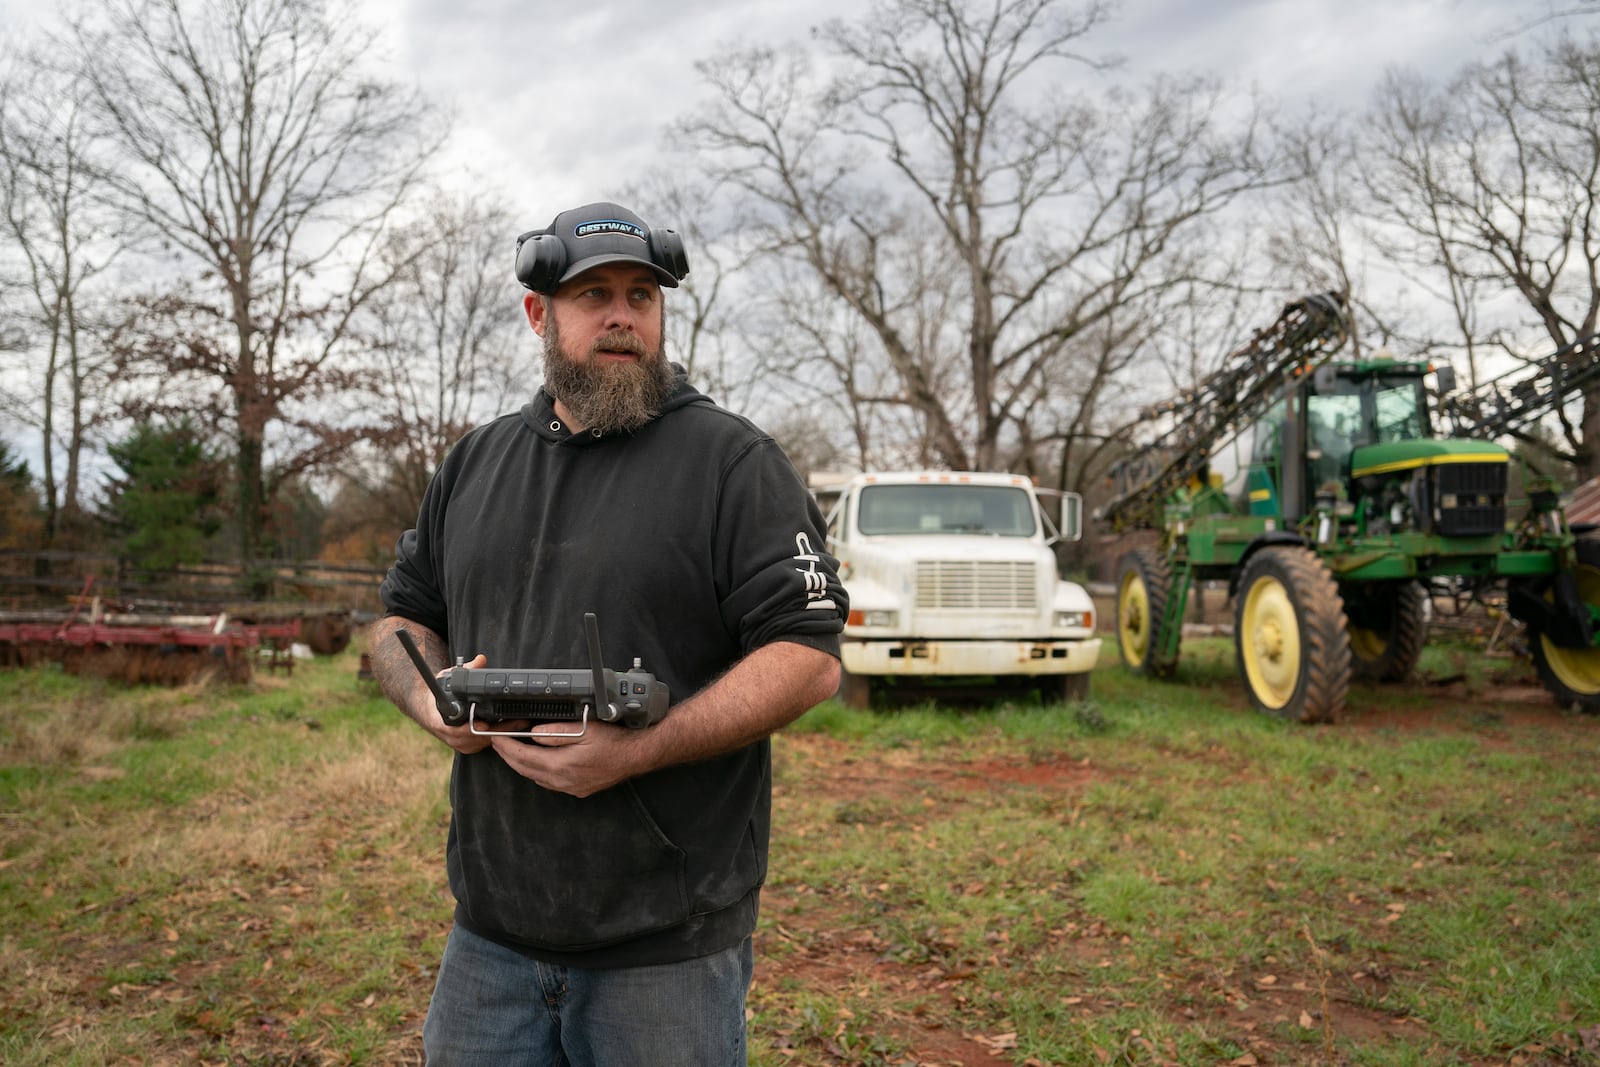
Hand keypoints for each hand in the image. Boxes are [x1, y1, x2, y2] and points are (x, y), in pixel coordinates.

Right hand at [427, 654, 531, 754]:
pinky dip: (495, 737)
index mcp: (440, 721)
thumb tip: (480, 660)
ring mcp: (459, 744)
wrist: (430, 711)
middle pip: (477, 737)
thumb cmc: (439, 695)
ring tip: (519, 723)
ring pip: (483, 743)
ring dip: (500, 734)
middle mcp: (450, 736)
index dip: (471, 728)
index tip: (484, 724)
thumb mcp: (448, 679)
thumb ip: (466, 670)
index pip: (457, 729)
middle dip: (499, 729)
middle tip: (519, 720)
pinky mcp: (467, 747)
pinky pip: (483, 745)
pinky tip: (508, 728)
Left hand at [489, 719, 648, 797]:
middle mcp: (563, 780)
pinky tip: (537, 763)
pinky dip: (537, 772)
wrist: (637, 754)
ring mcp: (571, 787)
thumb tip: (534, 734)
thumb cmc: (614, 740)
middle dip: (508, 756)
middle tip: (497, 743)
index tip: (495, 737)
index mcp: (562, 765)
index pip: (523, 756)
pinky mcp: (579, 789)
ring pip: (536, 778)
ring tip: (512, 751)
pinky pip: (550, 783)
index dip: (506, 746)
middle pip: (525, 770)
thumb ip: (556, 731)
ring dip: (521, 765)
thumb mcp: (585, 727)